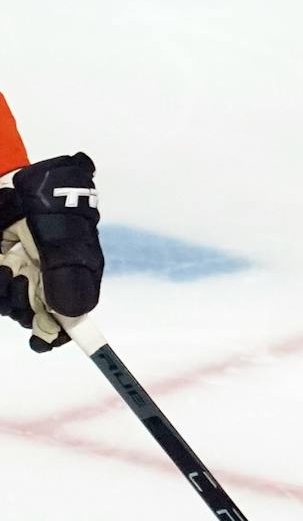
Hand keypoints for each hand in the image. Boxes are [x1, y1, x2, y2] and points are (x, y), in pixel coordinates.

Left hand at [0, 152, 102, 351]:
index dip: (61, 332)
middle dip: (25, 304)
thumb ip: (68, 268)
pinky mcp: (3, 272)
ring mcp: (23, 275)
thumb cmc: (46, 199)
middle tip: (20, 275)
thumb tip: (74, 313)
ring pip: (12, 306)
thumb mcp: (63, 231)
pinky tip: (0, 261)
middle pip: (40, 316)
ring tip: (5, 261)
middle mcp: (51, 279)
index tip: (43, 340)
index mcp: (76, 272)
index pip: (74, 316)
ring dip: (5, 291)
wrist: (12, 179)